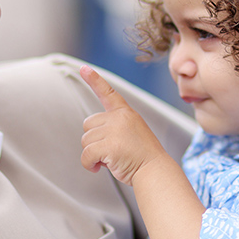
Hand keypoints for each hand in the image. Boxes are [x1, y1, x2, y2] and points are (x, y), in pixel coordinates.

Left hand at [80, 65, 170, 185]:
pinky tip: (100, 168)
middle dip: (93, 140)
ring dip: (92, 154)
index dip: (94, 80)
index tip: (83, 68)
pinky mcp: (109, 146)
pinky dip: (89, 164)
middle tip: (110, 150)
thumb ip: (114, 127)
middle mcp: (119, 118)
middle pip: (88, 125)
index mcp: (126, 113)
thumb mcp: (132, 132)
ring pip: (85, 141)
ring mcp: (114, 131)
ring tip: (111, 159)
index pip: (108, 92)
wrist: (155, 171)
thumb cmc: (142, 156)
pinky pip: (86, 155)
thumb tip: (91, 138)